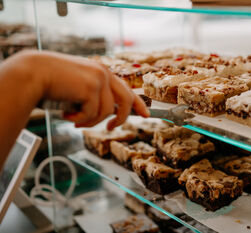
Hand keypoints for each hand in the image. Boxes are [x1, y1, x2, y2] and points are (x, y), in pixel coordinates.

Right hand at [27, 51, 148, 128]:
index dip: (138, 103)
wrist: (33, 73)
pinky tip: (68, 115)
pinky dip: (81, 119)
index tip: (146, 115)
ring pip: (106, 112)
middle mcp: (104, 73)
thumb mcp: (79, 88)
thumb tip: (109, 114)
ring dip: (90, 121)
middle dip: (121, 118)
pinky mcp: (91, 88)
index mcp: (102, 71)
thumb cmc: (53, 83)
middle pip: (126, 100)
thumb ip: (96, 96)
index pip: (126, 89)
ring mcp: (99, 79)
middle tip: (110, 129)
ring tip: (74, 120)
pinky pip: (93, 114)